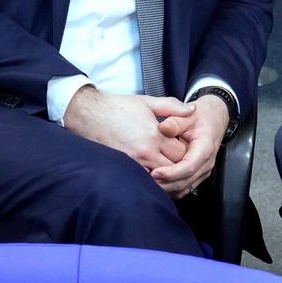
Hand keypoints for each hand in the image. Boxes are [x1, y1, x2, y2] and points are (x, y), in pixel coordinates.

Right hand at [64, 88, 191, 174]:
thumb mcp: (147, 102)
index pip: (183, 152)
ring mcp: (134, 162)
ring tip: (168, 167)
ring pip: (161, 178)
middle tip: (179, 159)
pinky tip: (153, 172)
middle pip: (174, 167)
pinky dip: (152, 178)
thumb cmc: (118, 107)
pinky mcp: (123, 167)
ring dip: (167, 174)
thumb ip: (172, 106)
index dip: (187, 151)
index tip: (184, 147)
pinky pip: (144, 180)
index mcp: (155, 134)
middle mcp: (146, 152)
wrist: (89, 114)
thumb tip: (193, 110)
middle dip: (179, 164)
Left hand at [152, 94, 230, 197]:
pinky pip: (185, 188)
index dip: (171, 173)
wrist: (214, 118)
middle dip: (165, 183)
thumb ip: (175, 121)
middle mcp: (206, 163)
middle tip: (146, 179)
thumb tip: (163, 127)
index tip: (155, 172)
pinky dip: (171, 187)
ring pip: (184, 188)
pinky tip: (159, 181)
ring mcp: (203, 171)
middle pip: (185, 182)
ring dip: (167, 187)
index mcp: (205, 148)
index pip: (188, 167)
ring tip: (149, 181)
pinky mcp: (198, 174)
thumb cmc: (201, 117)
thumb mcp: (188, 115)